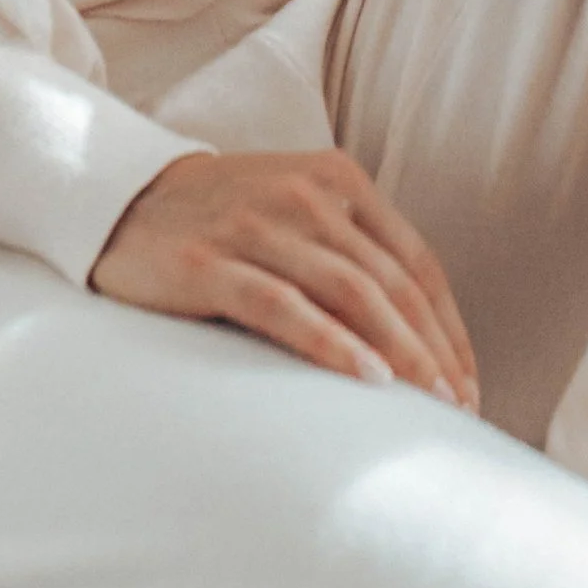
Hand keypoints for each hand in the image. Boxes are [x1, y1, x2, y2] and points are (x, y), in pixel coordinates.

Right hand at [91, 148, 480, 410]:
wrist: (120, 197)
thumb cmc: (223, 220)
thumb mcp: (296, 212)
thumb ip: (350, 250)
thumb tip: (417, 336)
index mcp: (336, 179)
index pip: (415, 260)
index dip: (448, 325)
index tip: (466, 380)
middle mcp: (303, 195)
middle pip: (390, 281)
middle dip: (433, 350)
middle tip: (456, 408)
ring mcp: (254, 226)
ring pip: (349, 292)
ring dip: (398, 351)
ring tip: (427, 401)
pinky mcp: (208, 263)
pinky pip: (283, 306)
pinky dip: (332, 343)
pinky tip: (365, 378)